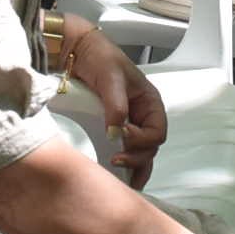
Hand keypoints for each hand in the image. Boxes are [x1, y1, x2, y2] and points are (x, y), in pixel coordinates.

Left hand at [65, 31, 164, 185]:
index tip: (122, 135)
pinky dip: (122, 164)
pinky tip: (115, 175)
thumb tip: (116, 133)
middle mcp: (142, 116)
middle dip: (137, 158)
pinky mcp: (111, 129)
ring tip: (122, 181)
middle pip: (150, 148)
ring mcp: (128, 124)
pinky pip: (123, 150)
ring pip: (139, 154)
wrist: (77, 52)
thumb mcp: (111, 78)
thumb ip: (116, 105)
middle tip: (116, 161)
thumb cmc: (100, 57)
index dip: (142, 139)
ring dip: (133, 168)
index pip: (157, 132)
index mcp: (150, 103)